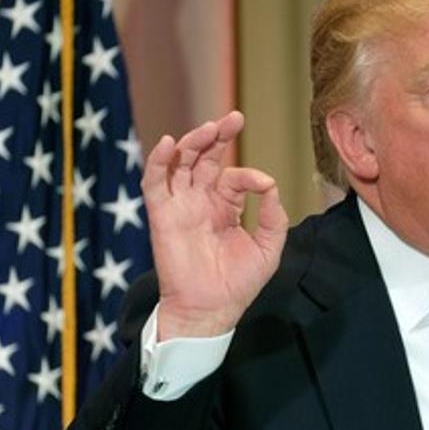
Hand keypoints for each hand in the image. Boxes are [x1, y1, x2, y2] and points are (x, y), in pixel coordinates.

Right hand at [140, 110, 288, 338]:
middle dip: (217, 136)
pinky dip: (158, 162)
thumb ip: (273, 216)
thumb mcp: (268, 247)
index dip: (249, 175)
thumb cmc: (238, 284)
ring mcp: (180, 206)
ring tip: (210, 128)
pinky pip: (154, 183)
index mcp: (224, 207)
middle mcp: (200, 202)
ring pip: (180, 164)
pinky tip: (169, 143)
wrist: (211, 311)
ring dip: (193, 142)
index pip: (233, 176)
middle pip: (204, 159)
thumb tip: (270, 185)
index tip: (263, 186)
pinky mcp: (162, 215)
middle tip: (234, 118)